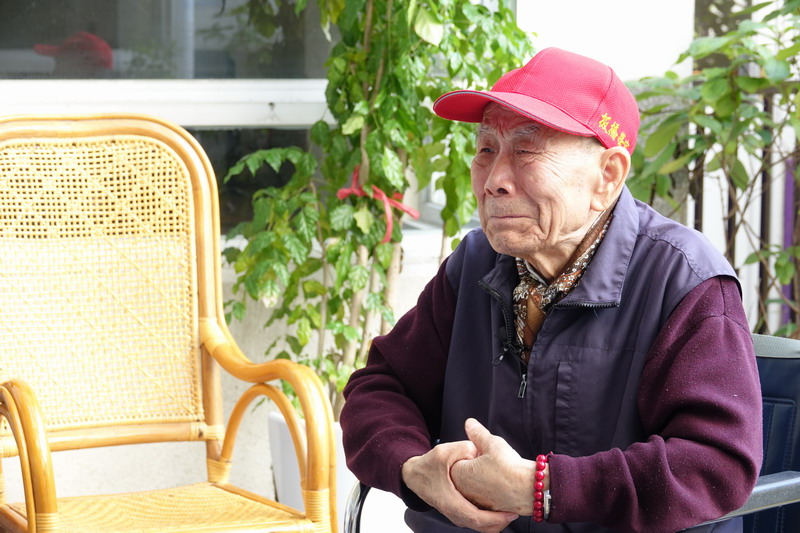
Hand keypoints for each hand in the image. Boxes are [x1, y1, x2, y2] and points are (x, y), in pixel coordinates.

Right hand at [402, 440, 518, 531]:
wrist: (414, 475)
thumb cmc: (428, 466)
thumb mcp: (443, 453)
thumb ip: (461, 448)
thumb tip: (476, 449)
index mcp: (452, 503)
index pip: (478, 519)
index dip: (496, 518)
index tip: (511, 513)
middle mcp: (455, 513)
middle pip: (482, 527)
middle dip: (500, 522)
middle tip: (515, 513)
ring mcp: (456, 514)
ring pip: (481, 526)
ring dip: (495, 521)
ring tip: (510, 510)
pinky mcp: (458, 511)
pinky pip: (477, 521)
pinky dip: (489, 518)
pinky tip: (498, 507)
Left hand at [451, 418, 544, 515]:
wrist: (530, 490)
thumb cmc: (510, 467)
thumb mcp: (492, 443)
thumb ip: (477, 433)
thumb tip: (470, 424)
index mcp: (458, 473)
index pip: (459, 457)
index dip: (474, 451)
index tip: (485, 453)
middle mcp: (462, 491)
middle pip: (466, 471)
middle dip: (476, 464)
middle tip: (492, 462)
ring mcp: (474, 502)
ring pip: (476, 484)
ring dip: (483, 477)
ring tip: (498, 473)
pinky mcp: (487, 510)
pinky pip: (485, 496)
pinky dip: (491, 490)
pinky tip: (502, 485)